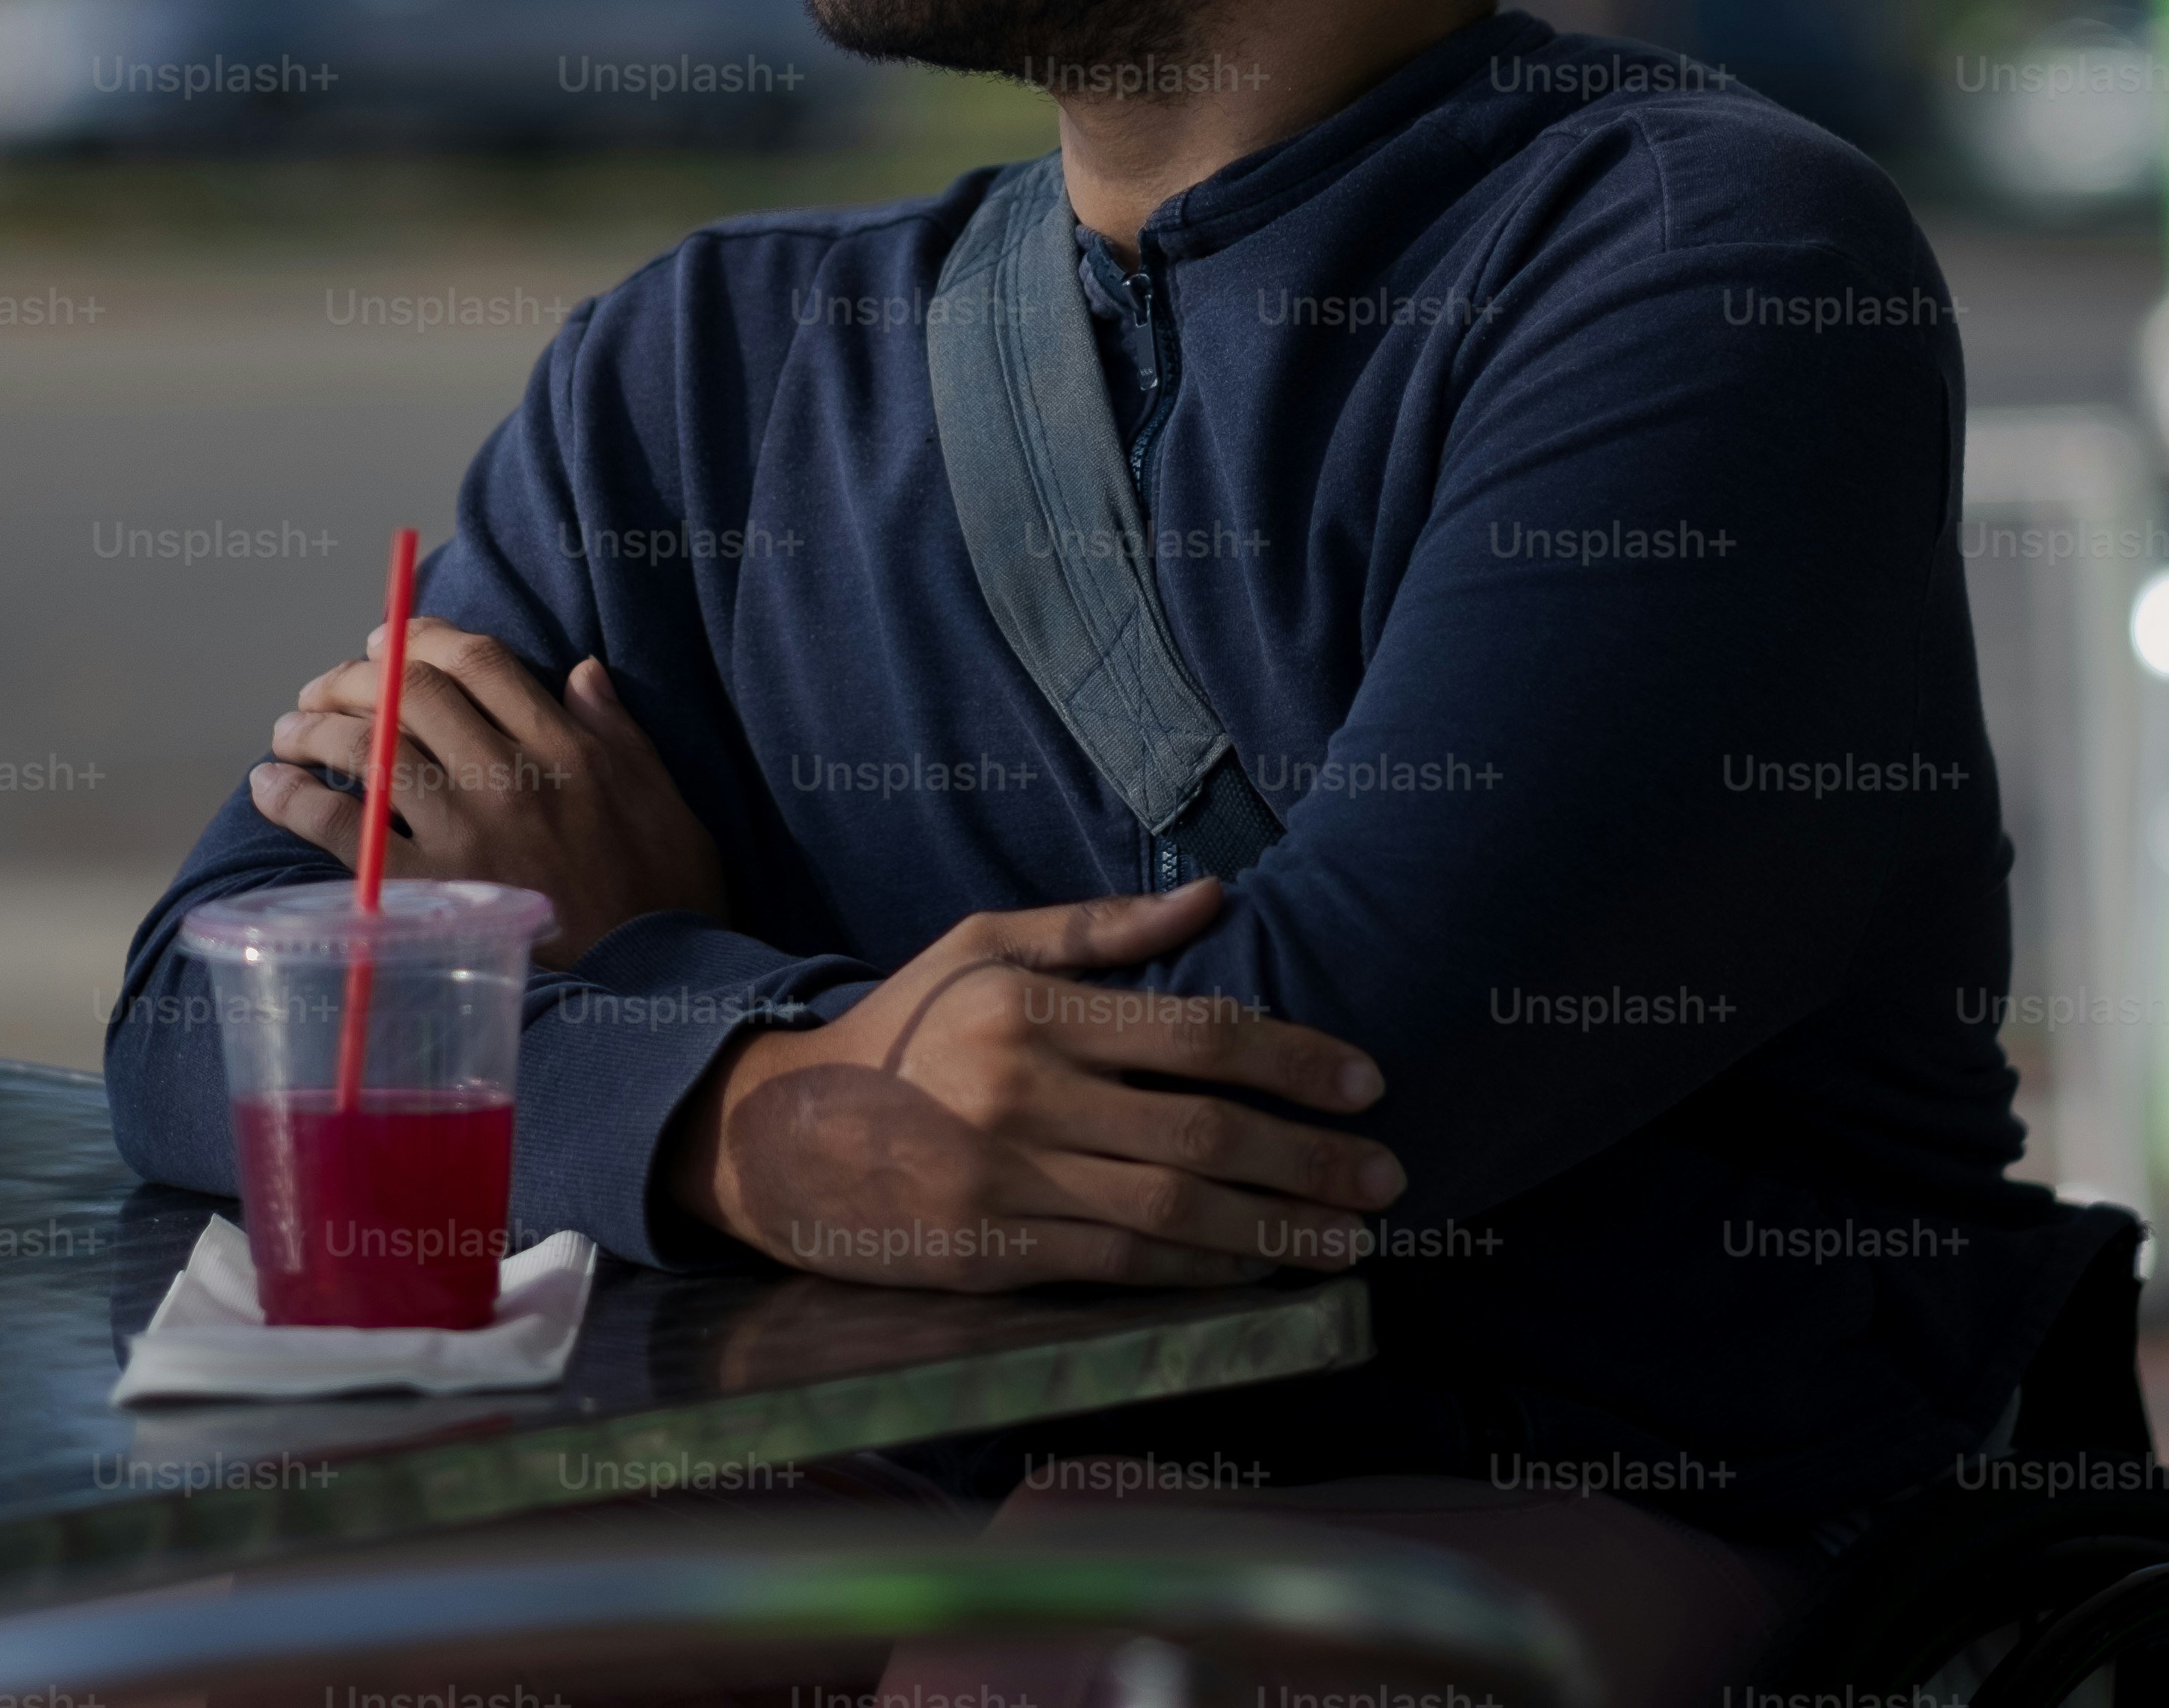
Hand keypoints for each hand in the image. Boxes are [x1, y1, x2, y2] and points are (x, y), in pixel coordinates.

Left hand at [251, 615, 729, 966]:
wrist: (655, 992)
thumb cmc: (667, 900)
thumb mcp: (666, 800)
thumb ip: (619, 731)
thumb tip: (582, 670)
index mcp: (569, 747)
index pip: (480, 661)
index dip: (421, 637)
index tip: (385, 639)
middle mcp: (511, 777)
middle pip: (411, 692)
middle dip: (353, 676)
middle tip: (324, 687)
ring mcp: (468, 832)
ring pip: (370, 749)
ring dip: (315, 728)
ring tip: (288, 732)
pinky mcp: (433, 890)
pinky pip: (345, 832)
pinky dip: (296, 800)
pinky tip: (269, 786)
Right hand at [658, 880, 1401, 1290]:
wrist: (780, 1135)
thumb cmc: (903, 1027)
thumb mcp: (981, 946)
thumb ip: (1098, 927)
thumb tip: (1212, 895)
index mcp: (1028, 1006)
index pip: (1196, 1033)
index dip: (1293, 1058)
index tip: (1366, 1080)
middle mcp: (1021, 1093)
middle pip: (1202, 1131)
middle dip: (1310, 1156)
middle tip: (1388, 1172)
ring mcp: (1004, 1182)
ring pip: (1173, 1210)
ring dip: (1276, 1228)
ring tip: (1352, 1236)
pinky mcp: (990, 1255)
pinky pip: (1118, 1265)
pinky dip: (1199, 1271)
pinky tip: (1259, 1271)